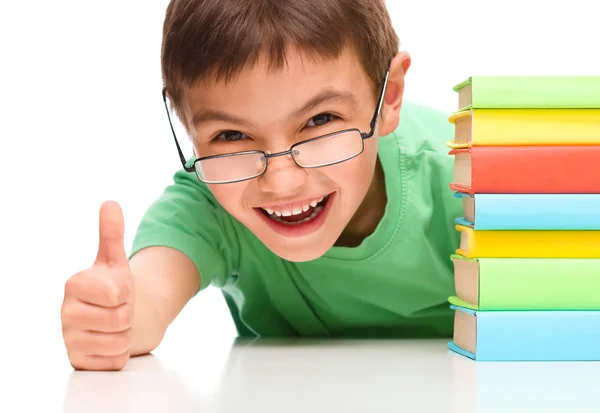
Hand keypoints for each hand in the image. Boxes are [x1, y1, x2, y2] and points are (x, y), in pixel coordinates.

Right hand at [61, 201, 133, 370]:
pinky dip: (119, 354)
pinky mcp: (78, 361)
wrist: (115, 316)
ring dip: (124, 334)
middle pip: (121, 318)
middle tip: (116, 309)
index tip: (115, 292)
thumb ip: (112, 233)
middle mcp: (65, 313)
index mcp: (74, 284)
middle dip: (127, 314)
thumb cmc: (114, 288)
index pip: (118, 292)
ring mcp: (68, 339)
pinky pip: (115, 360)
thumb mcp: (115, 260)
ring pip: (119, 341)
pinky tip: (107, 342)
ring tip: (112, 325)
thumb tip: (110, 203)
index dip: (126, 293)